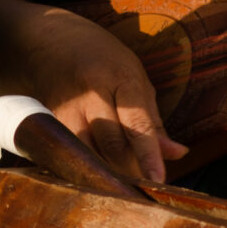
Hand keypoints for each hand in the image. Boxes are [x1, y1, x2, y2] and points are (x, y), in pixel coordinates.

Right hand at [7, 6, 187, 182]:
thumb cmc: (102, 59)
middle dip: (132, 170)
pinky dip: (89, 166)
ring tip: (125, 184)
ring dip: (110, 173)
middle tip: (146, 187)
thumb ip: (153, 120)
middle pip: (112, 146)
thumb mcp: (135, 77)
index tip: (158, 181)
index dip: (149, 154)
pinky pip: (72, 154)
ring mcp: (66, 110)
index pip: (137, 123)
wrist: (48, 40)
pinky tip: (98, 174)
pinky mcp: (49, 124)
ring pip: (90, 155)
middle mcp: (90, 94)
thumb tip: (178, 154)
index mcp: (119, 76)